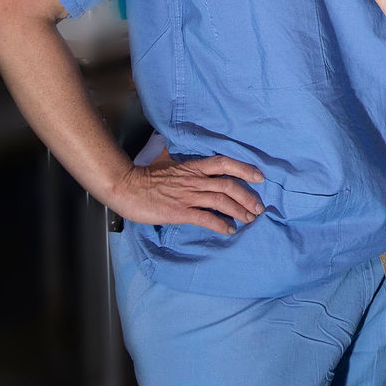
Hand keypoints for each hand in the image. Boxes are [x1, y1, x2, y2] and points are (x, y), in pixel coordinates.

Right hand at [106, 154, 264, 235]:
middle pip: (229, 185)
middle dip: (248, 197)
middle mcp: (195, 180)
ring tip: (249, 219)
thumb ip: (181, 161)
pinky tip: (229, 230)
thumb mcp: (167, 162)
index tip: (260, 177)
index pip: (225, 163)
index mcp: (193, 167)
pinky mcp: (179, 212)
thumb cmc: (145, 175)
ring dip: (239, 211)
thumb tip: (181, 154)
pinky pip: (205, 218)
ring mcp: (188, 196)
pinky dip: (220, 225)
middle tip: (259, 207)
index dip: (244, 169)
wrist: (125, 187)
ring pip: (221, 201)